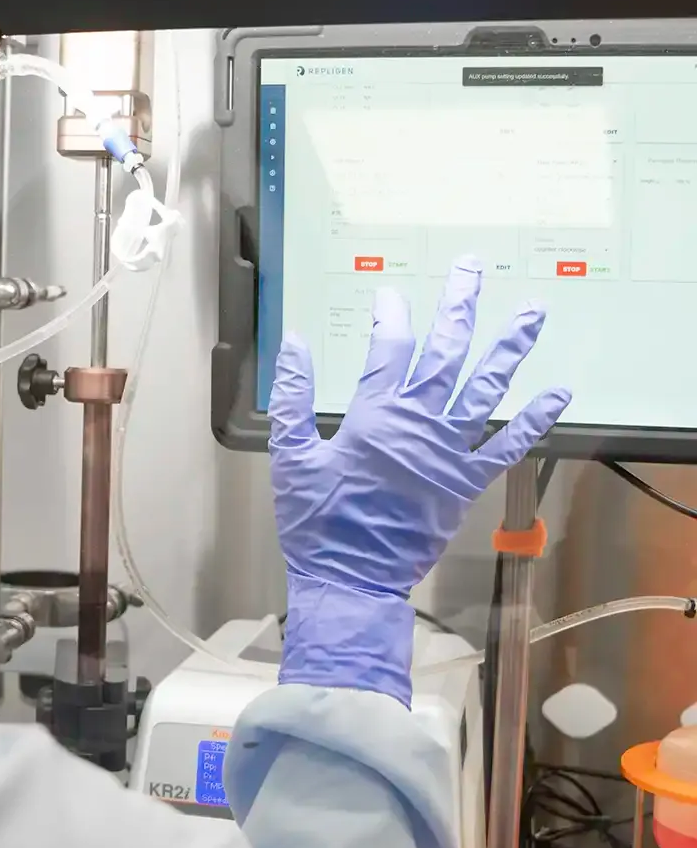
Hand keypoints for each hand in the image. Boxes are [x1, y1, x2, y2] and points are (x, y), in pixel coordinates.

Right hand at [269, 261, 569, 701]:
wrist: (350, 578)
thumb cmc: (316, 521)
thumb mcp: (289, 456)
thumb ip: (292, 398)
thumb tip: (295, 345)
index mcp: (373, 419)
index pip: (388, 352)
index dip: (391, 317)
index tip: (390, 293)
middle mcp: (417, 427)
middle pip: (445, 355)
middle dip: (459, 308)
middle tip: (472, 270)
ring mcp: (447, 455)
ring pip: (484, 390)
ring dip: (508, 349)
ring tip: (530, 314)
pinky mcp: (465, 484)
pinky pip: (506, 447)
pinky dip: (535, 420)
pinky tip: (558, 393)